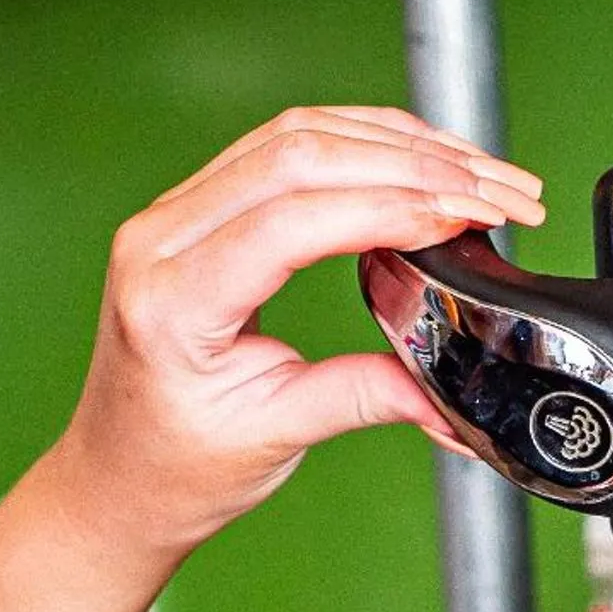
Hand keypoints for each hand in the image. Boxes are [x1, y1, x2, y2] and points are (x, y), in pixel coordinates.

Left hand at [47, 106, 544, 564]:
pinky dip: (362, 144)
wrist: (117, 477)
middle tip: (495, 190)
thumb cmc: (174, 467)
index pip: (290, 220)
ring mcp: (176, 214)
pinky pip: (284, 146)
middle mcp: (162, 239)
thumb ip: (364, 397)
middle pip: (299, 154)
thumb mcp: (274, 436)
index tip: (461, 217)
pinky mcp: (201, 207)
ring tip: (478, 172)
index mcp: (172, 299)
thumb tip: (448, 394)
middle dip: (414, 163)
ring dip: (398, 143)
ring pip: (298, 134)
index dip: (386, 207)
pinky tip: (419, 159)